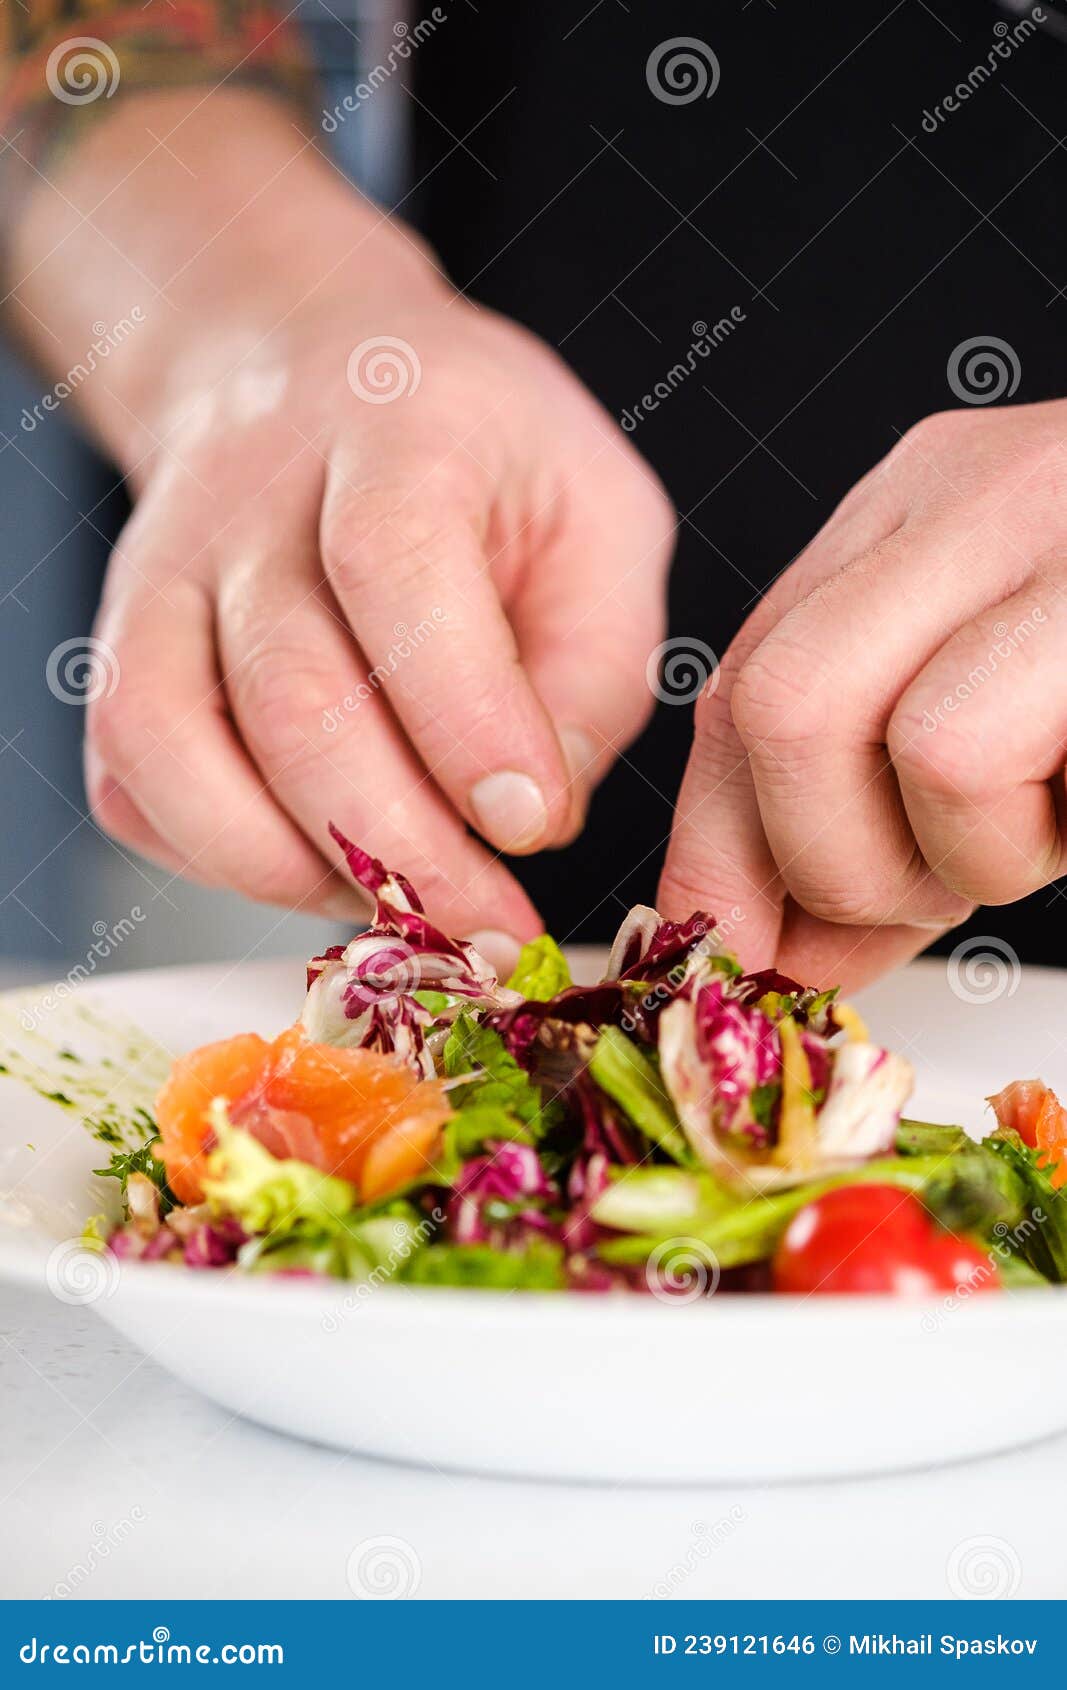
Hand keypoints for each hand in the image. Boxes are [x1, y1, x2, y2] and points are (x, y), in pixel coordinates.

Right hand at [11, 92, 671, 959]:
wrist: (310, 378)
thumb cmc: (481, 464)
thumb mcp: (599, 520)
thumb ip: (596, 665)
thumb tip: (535, 815)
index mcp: (399, 435)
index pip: (396, 569)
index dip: (464, 718)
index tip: (531, 826)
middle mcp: (253, 500)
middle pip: (290, 692)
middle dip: (400, 846)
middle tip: (487, 924)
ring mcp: (163, 575)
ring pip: (175, 745)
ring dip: (294, 867)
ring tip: (400, 907)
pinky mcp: (118, 649)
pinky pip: (130, 781)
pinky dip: (214, 856)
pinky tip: (314, 865)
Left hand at [659, 400, 1066, 988]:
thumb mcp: (1013, 749)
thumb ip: (885, 828)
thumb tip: (771, 958)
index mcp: (920, 522)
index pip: (745, 682)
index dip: (724, 846)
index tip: (736, 952)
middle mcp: (960, 496)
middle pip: (759, 699)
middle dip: (806, 867)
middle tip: (908, 913)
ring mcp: (1029, 517)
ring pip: (823, 720)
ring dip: (911, 864)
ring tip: (1030, 847)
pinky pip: (954, 748)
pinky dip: (994, 844)